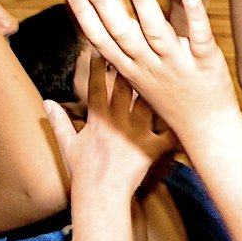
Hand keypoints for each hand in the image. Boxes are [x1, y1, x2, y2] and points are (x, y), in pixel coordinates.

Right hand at [44, 55, 173, 197]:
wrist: (99, 197)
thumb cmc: (83, 173)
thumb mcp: (68, 145)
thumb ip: (59, 121)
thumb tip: (45, 102)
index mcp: (97, 119)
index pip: (98, 85)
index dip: (100, 64)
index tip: (103, 45)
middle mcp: (117, 121)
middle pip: (127, 84)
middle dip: (134, 62)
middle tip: (143, 42)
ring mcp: (135, 134)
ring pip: (150, 101)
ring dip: (160, 84)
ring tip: (171, 64)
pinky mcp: (151, 149)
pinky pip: (169, 132)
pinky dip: (181, 122)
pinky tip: (195, 108)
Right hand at [62, 0, 238, 141]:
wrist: (207, 129)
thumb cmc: (171, 100)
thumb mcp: (139, 78)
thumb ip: (122, 50)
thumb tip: (100, 22)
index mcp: (132, 69)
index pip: (102, 39)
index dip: (84, 13)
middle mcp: (150, 66)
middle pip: (122, 32)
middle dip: (103, 2)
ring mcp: (178, 65)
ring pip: (157, 32)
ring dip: (143, 2)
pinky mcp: (206, 64)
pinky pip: (200, 39)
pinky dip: (195, 18)